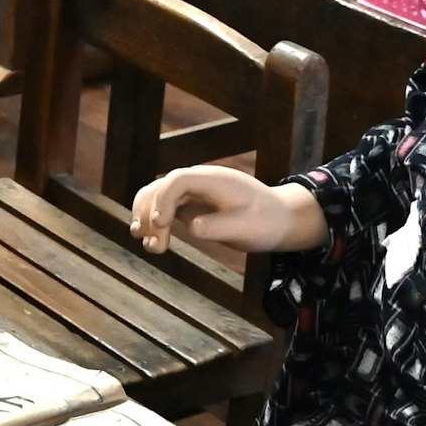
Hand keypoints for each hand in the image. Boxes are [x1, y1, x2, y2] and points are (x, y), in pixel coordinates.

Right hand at [129, 163, 325, 255]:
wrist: (279, 220)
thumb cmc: (266, 222)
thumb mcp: (247, 228)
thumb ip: (220, 227)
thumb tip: (191, 227)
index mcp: (213, 180)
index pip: (178, 180)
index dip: (164, 200)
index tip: (161, 225)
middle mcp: (198, 181)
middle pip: (161, 187)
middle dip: (151, 214)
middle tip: (155, 245)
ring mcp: (192, 192)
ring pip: (156, 196)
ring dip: (146, 218)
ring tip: (148, 245)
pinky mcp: (190, 205)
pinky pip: (163, 207)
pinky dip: (153, 222)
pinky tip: (151, 242)